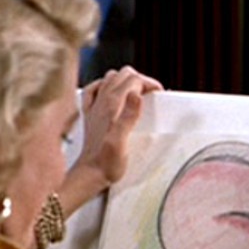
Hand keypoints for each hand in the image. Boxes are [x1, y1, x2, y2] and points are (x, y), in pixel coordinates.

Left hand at [59, 66, 162, 215]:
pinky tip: (110, 93)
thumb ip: (129, 116)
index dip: (149, 83)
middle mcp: (101, 101)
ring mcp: (95, 106)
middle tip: (151, 94)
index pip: (134, 79)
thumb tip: (136, 93)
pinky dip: (104, 86)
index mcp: (112, 105)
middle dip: (140, 79)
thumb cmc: (107, 163)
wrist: (89, 174)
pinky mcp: (90, 114)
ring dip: (125, 80)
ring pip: (110, 78)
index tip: (159, 93)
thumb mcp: (122, 141)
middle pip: (124, 75)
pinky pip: (94, 89)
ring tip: (136, 93)